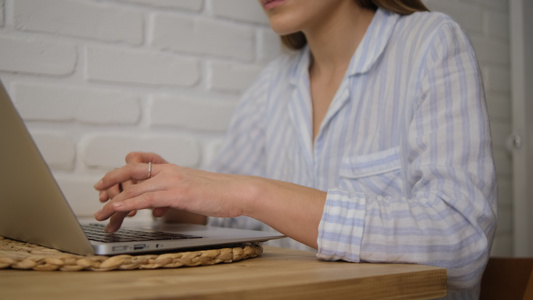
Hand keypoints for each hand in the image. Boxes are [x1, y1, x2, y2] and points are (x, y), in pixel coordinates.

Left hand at [93, 153, 246, 231]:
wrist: (238, 191)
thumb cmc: (220, 193)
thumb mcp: (191, 193)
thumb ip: (172, 198)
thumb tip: (159, 209)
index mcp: (173, 169)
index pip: (141, 165)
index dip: (122, 173)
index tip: (110, 183)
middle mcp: (169, 171)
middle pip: (131, 169)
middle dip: (110, 180)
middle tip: (97, 190)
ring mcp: (172, 181)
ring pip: (135, 188)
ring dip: (114, 201)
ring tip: (100, 213)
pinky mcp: (178, 193)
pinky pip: (147, 197)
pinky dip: (129, 203)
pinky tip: (117, 208)